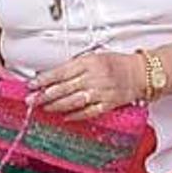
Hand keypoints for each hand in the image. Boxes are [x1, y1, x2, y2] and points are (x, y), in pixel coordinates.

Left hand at [31, 52, 145, 120]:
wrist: (140, 73)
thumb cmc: (116, 63)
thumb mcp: (93, 56)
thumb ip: (74, 66)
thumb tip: (52, 76)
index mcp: (89, 63)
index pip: (61, 72)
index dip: (44, 79)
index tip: (32, 85)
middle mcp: (94, 77)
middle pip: (64, 88)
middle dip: (45, 95)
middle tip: (31, 100)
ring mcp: (102, 92)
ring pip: (74, 101)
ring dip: (56, 106)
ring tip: (44, 108)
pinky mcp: (108, 104)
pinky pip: (89, 112)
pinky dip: (76, 115)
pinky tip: (65, 116)